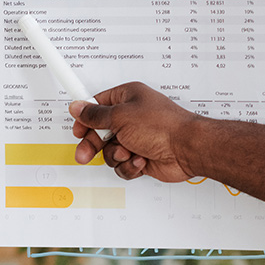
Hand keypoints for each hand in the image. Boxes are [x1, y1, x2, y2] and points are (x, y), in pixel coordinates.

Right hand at [69, 82, 200, 182]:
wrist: (187, 149)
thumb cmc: (162, 126)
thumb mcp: (120, 116)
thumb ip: (95, 115)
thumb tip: (78, 107)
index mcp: (127, 98)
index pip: (97, 106)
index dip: (85, 118)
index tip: (77, 129)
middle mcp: (132, 117)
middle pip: (100, 132)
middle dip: (94, 144)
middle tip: (86, 152)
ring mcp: (137, 138)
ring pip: (110, 152)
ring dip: (117, 155)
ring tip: (128, 152)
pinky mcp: (142, 156)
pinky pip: (123, 165)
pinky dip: (130, 165)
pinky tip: (141, 159)